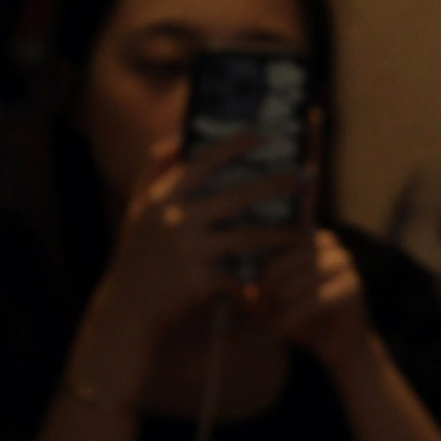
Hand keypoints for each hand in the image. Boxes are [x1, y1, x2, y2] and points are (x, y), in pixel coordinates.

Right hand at [78, 139, 287, 392]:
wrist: (130, 306)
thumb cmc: (138, 252)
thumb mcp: (138, 207)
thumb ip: (154, 169)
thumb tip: (179, 136)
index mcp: (163, 197)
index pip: (203, 162)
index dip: (234, 146)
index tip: (262, 135)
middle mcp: (176, 219)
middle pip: (239, 195)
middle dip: (278, 184)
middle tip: (307, 177)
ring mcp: (190, 249)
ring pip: (250, 235)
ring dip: (284, 233)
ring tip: (310, 230)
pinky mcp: (202, 279)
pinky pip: (243, 271)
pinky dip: (265, 271)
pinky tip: (288, 268)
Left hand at [249, 216, 377, 368]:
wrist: (340, 345)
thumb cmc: (302, 315)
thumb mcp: (273, 297)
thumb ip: (255, 284)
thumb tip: (230, 279)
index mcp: (308, 234)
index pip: (271, 241)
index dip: (255, 269)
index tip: (246, 291)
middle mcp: (329, 242)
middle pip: (280, 262)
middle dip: (264, 290)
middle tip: (256, 309)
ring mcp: (344, 263)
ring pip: (295, 283)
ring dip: (277, 306)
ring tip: (269, 321)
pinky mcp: (353, 287)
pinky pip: (314, 301)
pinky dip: (293, 318)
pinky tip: (282, 331)